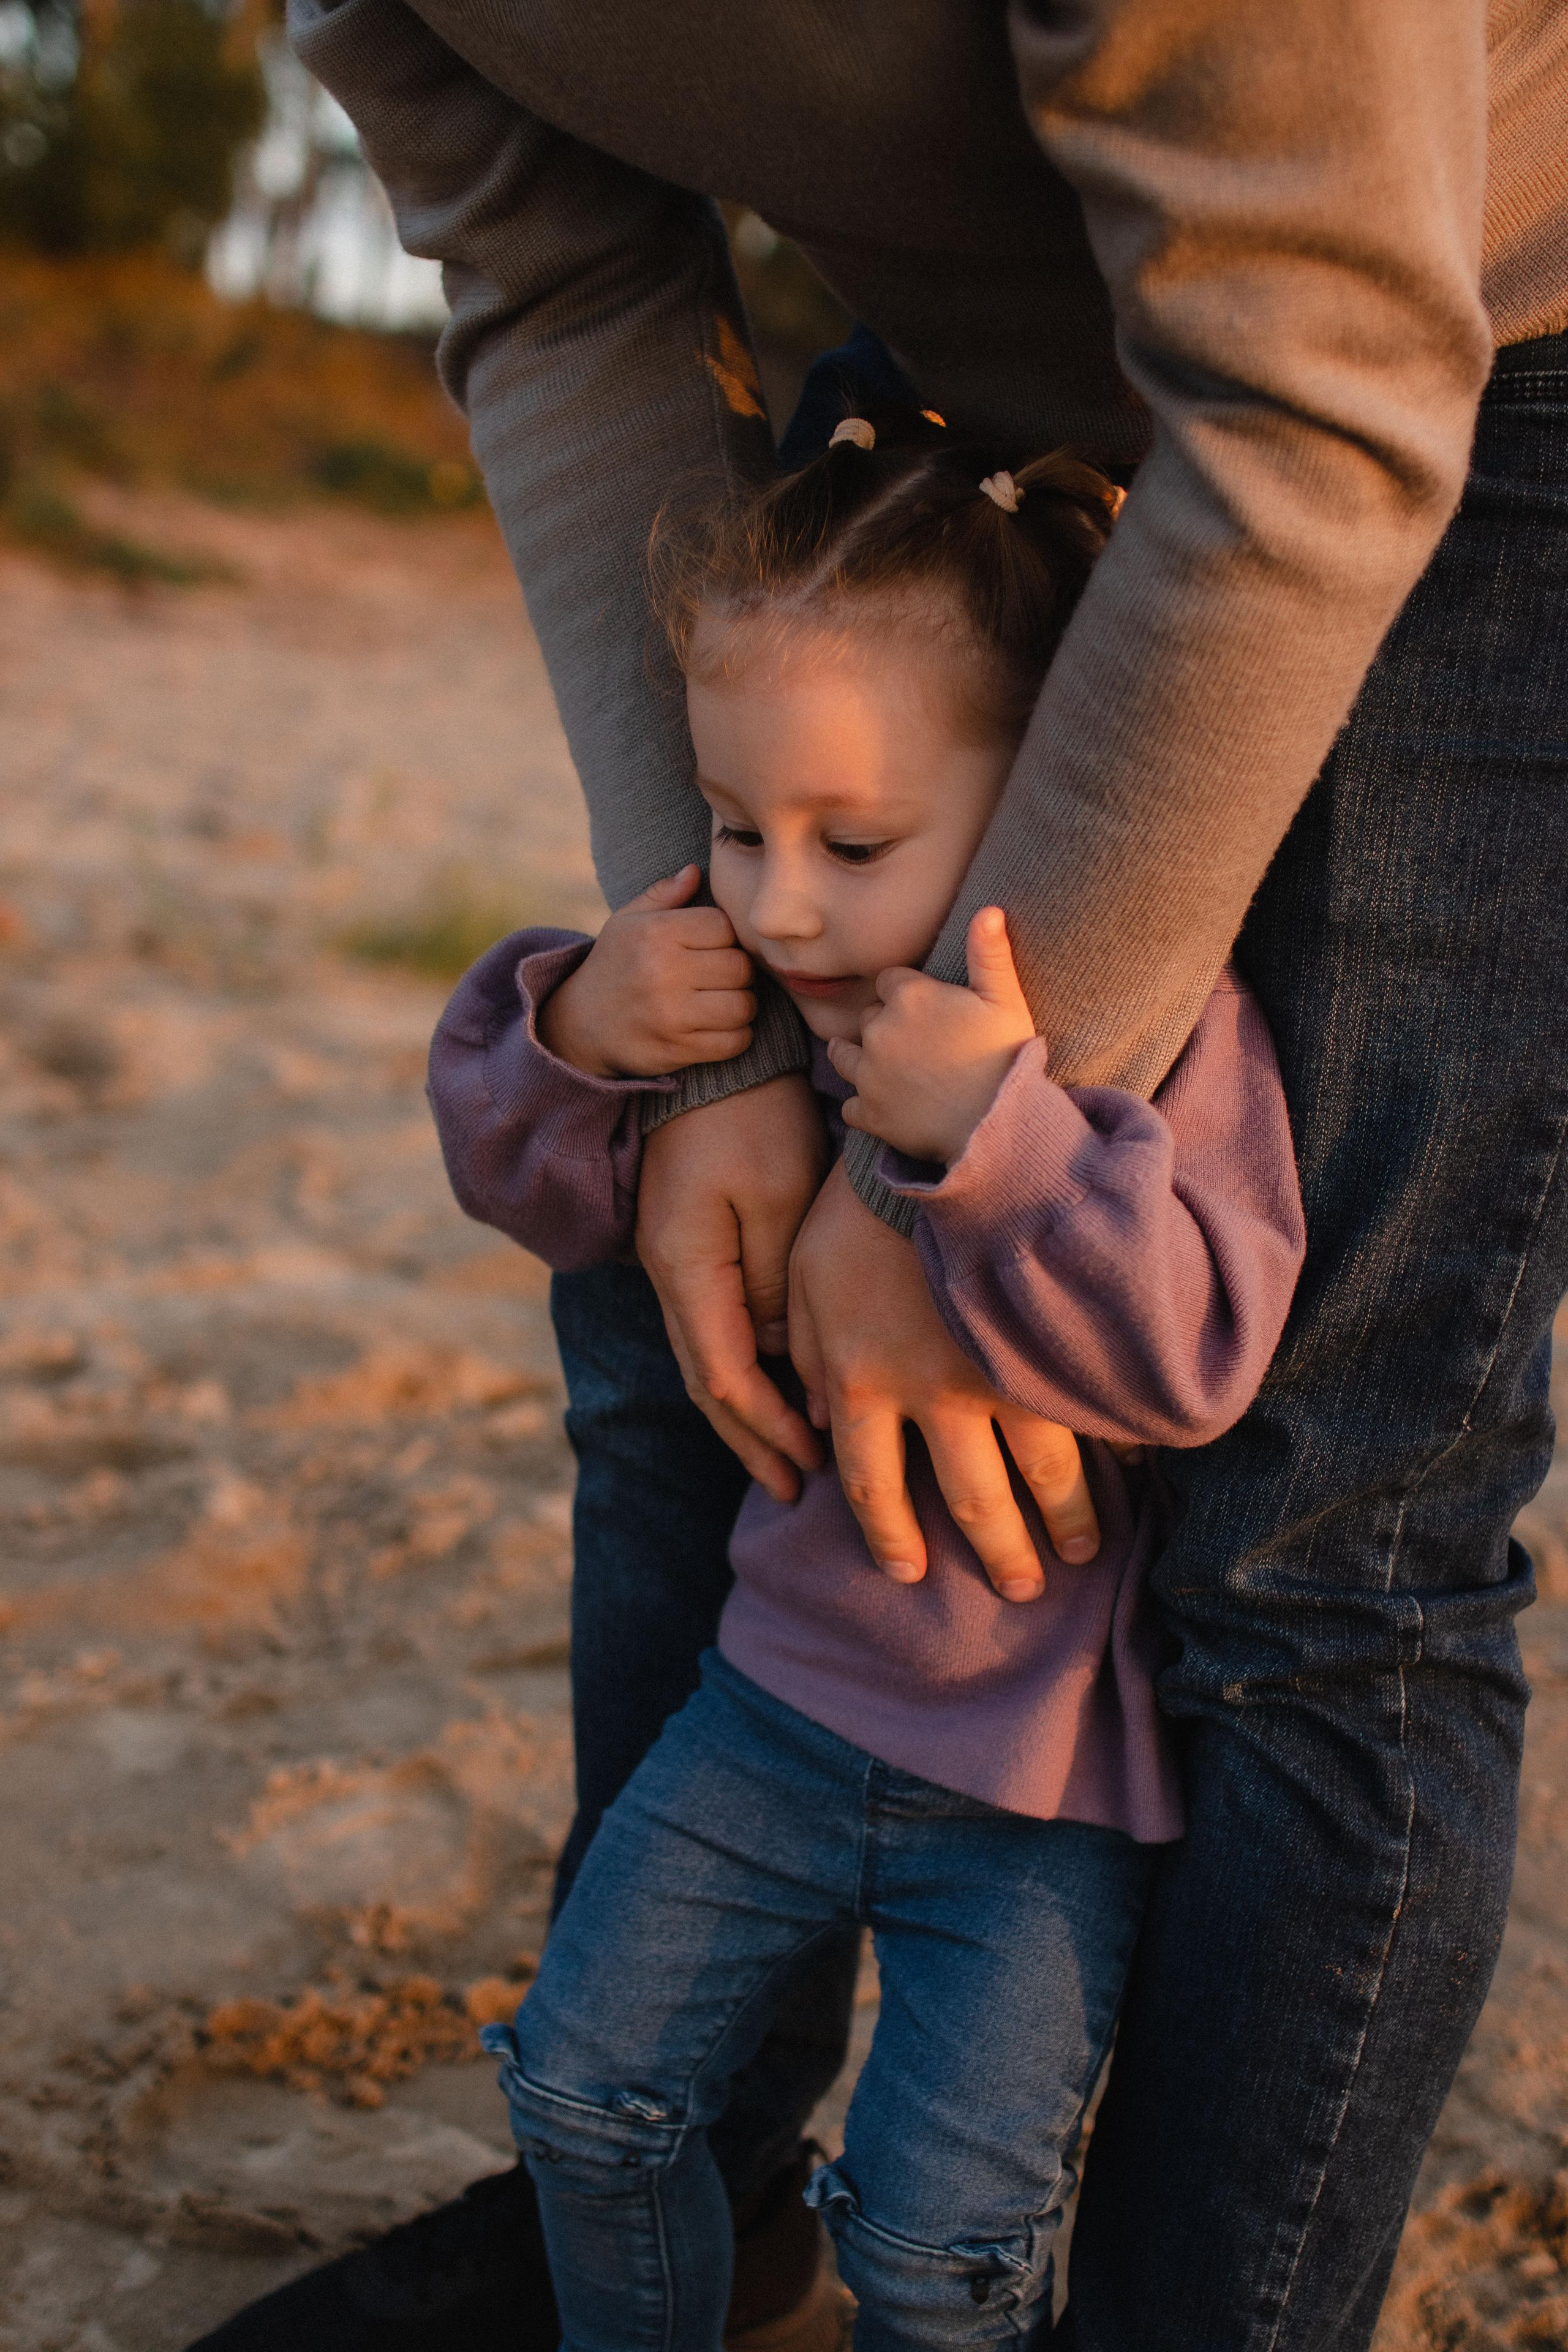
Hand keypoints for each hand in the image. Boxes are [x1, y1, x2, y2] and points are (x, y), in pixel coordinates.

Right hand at [538, 866, 755, 1077]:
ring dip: (742, 1005)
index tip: (712, 947)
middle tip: (723, 976)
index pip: (724, 926)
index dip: (725, 936)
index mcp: (655, 933)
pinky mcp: (677, 1049)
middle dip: (738, 972)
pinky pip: (734, 1042)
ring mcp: (670, 1014)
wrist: (580, 1025)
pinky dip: (737, 1036)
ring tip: (726, 1001)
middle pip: (740, 966)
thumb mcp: (626, 922)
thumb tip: (694, 871)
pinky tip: (722, 1028)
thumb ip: (662, 895)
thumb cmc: (613, 965)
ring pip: (743, 1005)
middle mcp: (662, 972)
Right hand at [636, 1075, 828, 1502]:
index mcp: (685, 1268)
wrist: (710, 1051)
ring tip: (791, 1455)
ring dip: (748, 1410)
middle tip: (798, 1488)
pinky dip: (747, 1366)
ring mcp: (677, 1259)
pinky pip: (717, 1325)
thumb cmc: (749, 1114)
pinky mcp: (694, 1243)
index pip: (723, 1376)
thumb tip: (778, 1352)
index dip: (767, 1428)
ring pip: (708, 1357)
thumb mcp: (773, 1196)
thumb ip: (773, 1283)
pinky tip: (779, 1382)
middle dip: (753, 1439)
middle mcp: (670, 1274)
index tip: (811, 1465)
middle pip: (706, 1382)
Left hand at [789, 1163, 1099, 1599]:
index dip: (892, 1537)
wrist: (936, 1140)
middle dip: (999, 1552)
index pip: (872, 1487)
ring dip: (1065, 1520)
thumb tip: (812, 1420)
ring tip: (1081, 1551)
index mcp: (859, 1382)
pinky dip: (1112, 1449)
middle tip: (1021, 1588)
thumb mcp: (800, 1278)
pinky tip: (1132, 1476)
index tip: (911, 1570)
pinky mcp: (1051, 1340)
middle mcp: (931, 1395)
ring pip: (1043, 1471)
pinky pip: (1088, 1411)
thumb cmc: (855, 1205)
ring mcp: (1000, 1370)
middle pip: (970, 1499)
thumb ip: (804, 1355)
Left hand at [829, 907, 1035, 1163]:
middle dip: (884, 1026)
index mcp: (908, 997)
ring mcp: (869, 1074)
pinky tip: (887, 1107)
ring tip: (885, 1068)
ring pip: (844, 1056)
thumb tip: (989, 909)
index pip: (888, 982)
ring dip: (859, 1059)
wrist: (1000, 1124)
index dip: (906, 995)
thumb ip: (989, 954)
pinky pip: (851, 1105)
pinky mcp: (868, 1113)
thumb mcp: (1005, 1000)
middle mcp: (879, 1031)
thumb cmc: (1007, 1058)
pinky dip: (865, 1106)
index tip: (925, 1010)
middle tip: (914, 1045)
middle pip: (867, 1018)